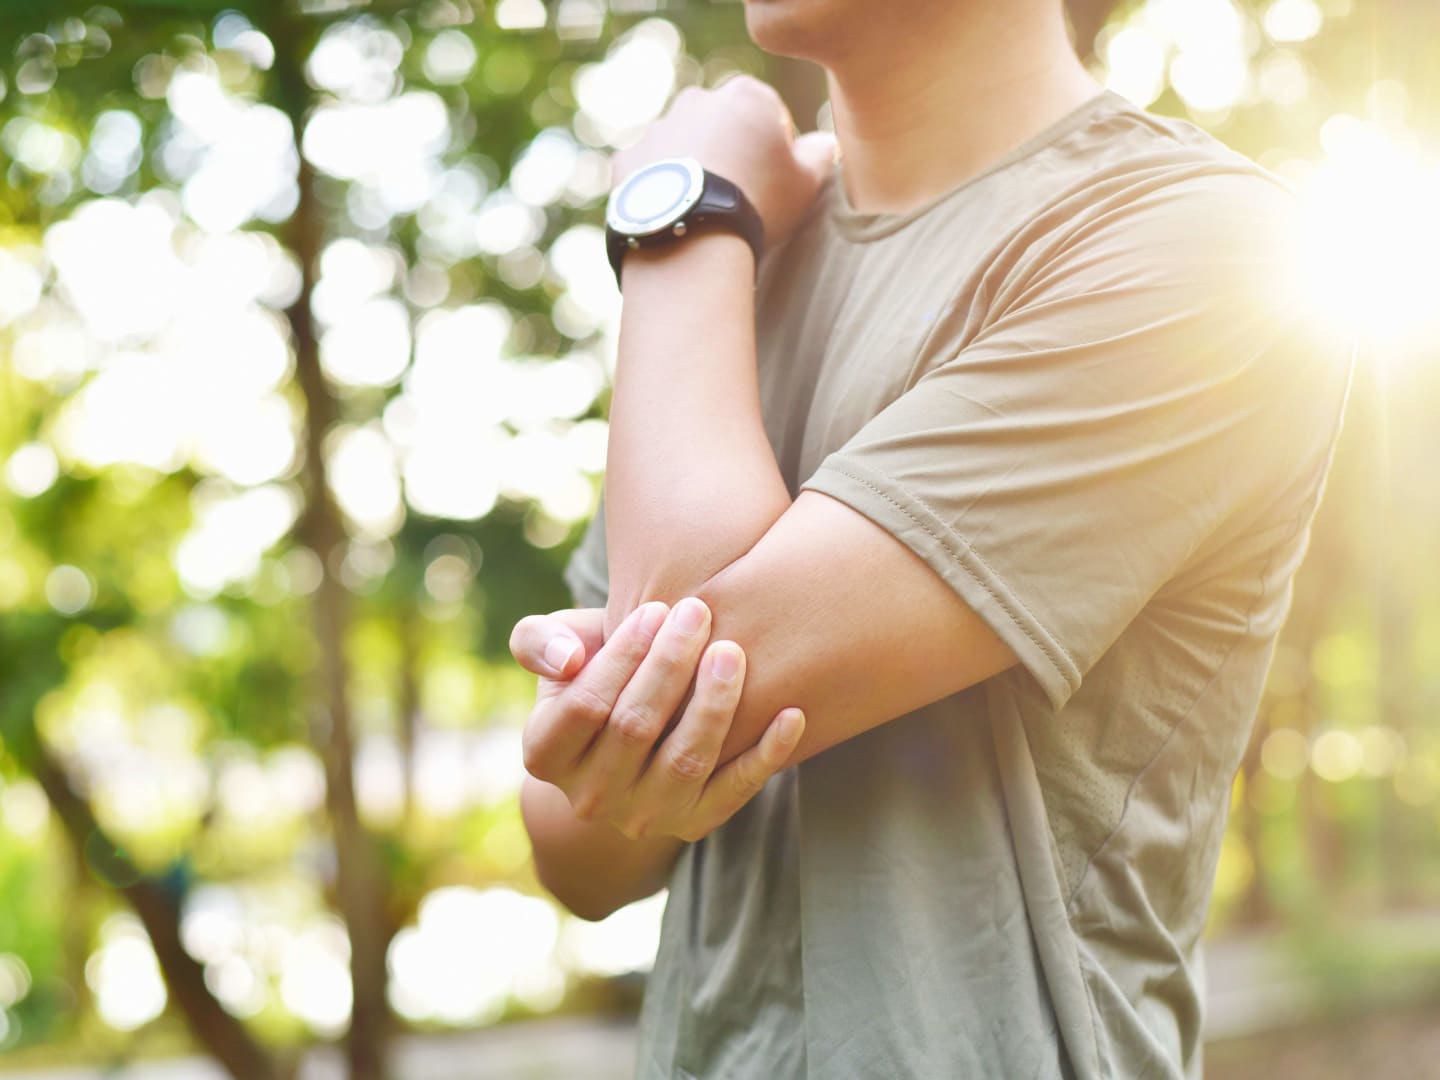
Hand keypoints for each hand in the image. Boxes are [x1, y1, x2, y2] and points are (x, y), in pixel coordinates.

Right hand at [509, 599, 804, 841]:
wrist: (628, 734)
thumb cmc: (595, 671)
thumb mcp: (557, 649)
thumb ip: (539, 640)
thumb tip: (567, 658)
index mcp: (545, 754)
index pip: (585, 706)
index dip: (622, 656)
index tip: (655, 609)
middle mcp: (590, 797)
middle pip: (635, 729)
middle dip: (670, 666)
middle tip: (700, 613)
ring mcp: (644, 816)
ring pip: (685, 761)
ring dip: (714, 705)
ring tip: (733, 651)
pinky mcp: (696, 823)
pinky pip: (736, 791)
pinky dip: (766, 755)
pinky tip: (791, 715)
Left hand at [612, 76, 836, 251]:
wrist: (692, 240)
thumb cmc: (757, 206)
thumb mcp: (805, 184)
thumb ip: (818, 155)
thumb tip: (822, 144)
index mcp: (744, 97)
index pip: (766, 112)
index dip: (773, 147)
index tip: (773, 180)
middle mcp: (696, 101)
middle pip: (719, 125)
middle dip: (728, 152)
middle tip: (737, 196)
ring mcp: (657, 129)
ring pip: (680, 146)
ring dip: (691, 169)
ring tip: (702, 212)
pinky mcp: (627, 160)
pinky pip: (647, 172)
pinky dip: (658, 189)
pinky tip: (673, 217)